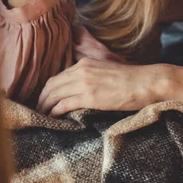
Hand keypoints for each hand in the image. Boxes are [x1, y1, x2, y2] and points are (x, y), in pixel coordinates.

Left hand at [36, 57, 171, 116]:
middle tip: (38, 110)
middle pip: (52, 85)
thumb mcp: (105, 71)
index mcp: (85, 63)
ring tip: (42, 116)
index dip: (47, 90)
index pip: (58, 76)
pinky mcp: (89, 96)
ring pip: (54, 94)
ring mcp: (84, 82)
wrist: (144, 82)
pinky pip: (64, 104)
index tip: (44, 100)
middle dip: (42, 98)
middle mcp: (81, 70)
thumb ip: (91, 75)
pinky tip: (53, 118)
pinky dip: (55, 112)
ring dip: (45, 106)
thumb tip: (81, 88)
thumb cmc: (130, 79)